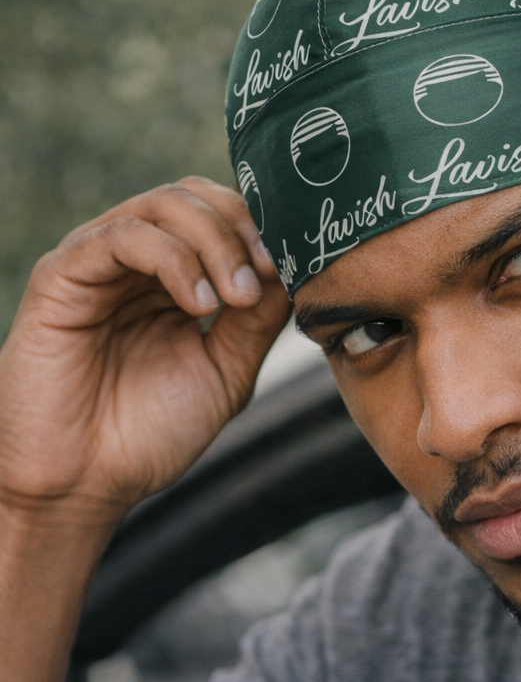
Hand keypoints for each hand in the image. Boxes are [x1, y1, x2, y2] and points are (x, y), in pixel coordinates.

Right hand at [0, 178, 290, 530]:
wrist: (83, 484)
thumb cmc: (147, 435)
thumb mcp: (225, 372)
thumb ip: (258, 320)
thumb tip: (291, 268)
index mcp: (173, 277)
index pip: (222, 215)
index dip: (263, 230)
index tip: (297, 266)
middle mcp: (134, 260)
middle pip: (195, 197)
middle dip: (242, 228)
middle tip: (265, 276)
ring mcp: (97, 262)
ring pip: (162, 205)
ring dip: (215, 241)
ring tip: (234, 297)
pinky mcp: (61, 275)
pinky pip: (120, 236)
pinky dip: (171, 258)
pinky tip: (198, 303)